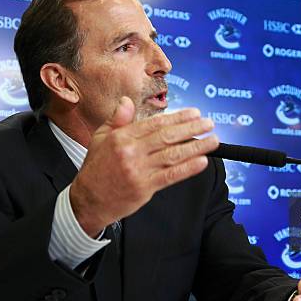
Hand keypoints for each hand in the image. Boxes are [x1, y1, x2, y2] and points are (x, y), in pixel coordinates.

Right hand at [70, 96, 218, 236]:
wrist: (88, 200)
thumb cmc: (96, 168)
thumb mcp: (100, 138)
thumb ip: (117, 119)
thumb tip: (127, 101)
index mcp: (121, 137)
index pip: (155, 123)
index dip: (177, 117)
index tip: (194, 112)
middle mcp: (131, 152)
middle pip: (167, 137)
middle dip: (191, 128)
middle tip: (209, 123)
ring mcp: (139, 171)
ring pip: (173, 156)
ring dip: (196, 147)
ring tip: (213, 141)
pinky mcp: (145, 188)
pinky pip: (171, 176)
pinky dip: (188, 168)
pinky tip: (202, 161)